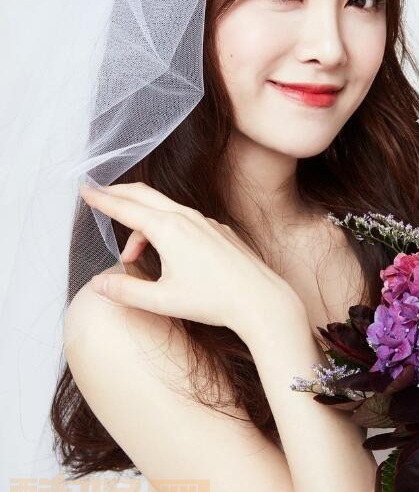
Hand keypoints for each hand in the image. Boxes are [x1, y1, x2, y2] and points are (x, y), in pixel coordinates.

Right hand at [79, 181, 300, 337]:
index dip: (102, 199)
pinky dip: (165, 228)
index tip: (84, 189)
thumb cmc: (213, 301)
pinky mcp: (219, 230)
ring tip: (132, 257)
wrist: (260, 300)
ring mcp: (206, 221)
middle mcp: (187, 218)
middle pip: (143, 195)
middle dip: (118, 194)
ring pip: (164, 210)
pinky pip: (184, 220)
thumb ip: (126, 291)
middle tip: (97, 195)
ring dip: (142, 224)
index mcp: (168, 229)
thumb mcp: (161, 301)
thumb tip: (97, 284)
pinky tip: (167, 255)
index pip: (125, 208)